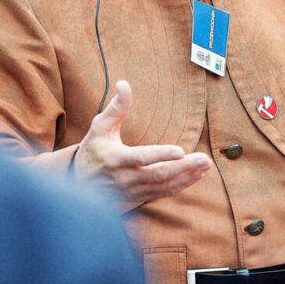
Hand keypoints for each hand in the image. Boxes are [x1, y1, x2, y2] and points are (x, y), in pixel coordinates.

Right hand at [74, 80, 210, 200]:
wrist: (79, 184)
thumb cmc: (93, 150)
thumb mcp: (100, 127)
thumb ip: (116, 107)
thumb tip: (124, 83)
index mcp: (115, 159)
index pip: (141, 157)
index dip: (161, 155)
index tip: (180, 150)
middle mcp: (124, 179)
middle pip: (159, 175)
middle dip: (184, 167)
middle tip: (205, 159)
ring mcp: (132, 192)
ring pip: (164, 186)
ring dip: (187, 177)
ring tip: (206, 165)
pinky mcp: (138, 199)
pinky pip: (163, 193)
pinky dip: (181, 185)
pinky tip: (196, 176)